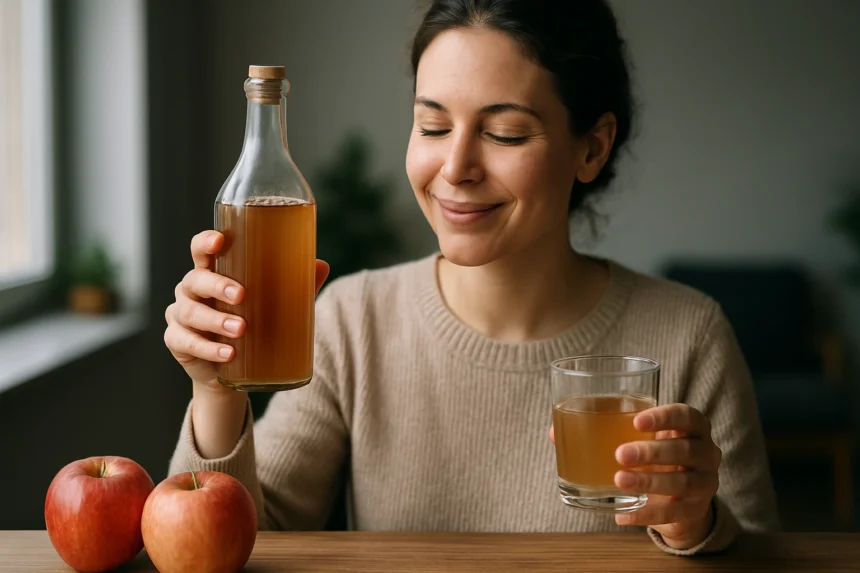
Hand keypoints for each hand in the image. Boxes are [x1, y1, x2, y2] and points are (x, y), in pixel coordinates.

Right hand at [164, 230, 329, 390]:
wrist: (234, 370)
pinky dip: (208, 349)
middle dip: (217, 285)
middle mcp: (191, 290)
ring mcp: (180, 316)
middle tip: (241, 295)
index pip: (200, 250)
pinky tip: (228, 354)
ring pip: (191, 313)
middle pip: (195, 280)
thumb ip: (295, 285)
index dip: (205, 242)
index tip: (219, 241)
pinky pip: (187, 343)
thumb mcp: (274, 304)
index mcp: (212, 273)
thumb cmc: (253, 324)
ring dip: (216, 320)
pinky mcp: (177, 342)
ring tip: (242, 329)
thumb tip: (321, 265)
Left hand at [612, 403, 719, 549]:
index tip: (636, 422)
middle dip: (652, 452)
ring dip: (649, 481)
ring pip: (683, 482)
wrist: (680, 502)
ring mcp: (706, 483)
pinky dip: (646, 515)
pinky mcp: (696, 511)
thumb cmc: (657, 459)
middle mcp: (707, 454)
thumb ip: (611, 432)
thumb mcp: (643, 441)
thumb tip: (559, 433)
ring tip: (620, 480)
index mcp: (694, 429)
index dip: (664, 417)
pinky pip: (673, 514)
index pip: (687, 416)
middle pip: (685, 450)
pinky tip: (622, 515)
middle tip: (620, 454)